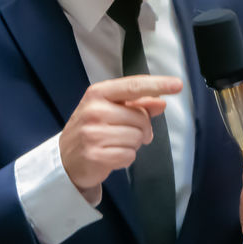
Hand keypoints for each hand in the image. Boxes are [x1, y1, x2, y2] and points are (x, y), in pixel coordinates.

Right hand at [60, 75, 182, 203]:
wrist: (65, 158)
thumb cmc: (92, 129)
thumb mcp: (110, 110)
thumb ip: (137, 104)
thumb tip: (161, 101)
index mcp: (98, 93)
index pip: (133, 86)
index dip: (158, 85)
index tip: (177, 84)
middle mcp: (94, 110)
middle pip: (141, 117)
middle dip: (142, 129)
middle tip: (128, 133)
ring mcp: (93, 132)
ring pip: (137, 138)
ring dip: (133, 144)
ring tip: (116, 144)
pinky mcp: (95, 154)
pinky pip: (129, 155)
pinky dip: (126, 158)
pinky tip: (112, 155)